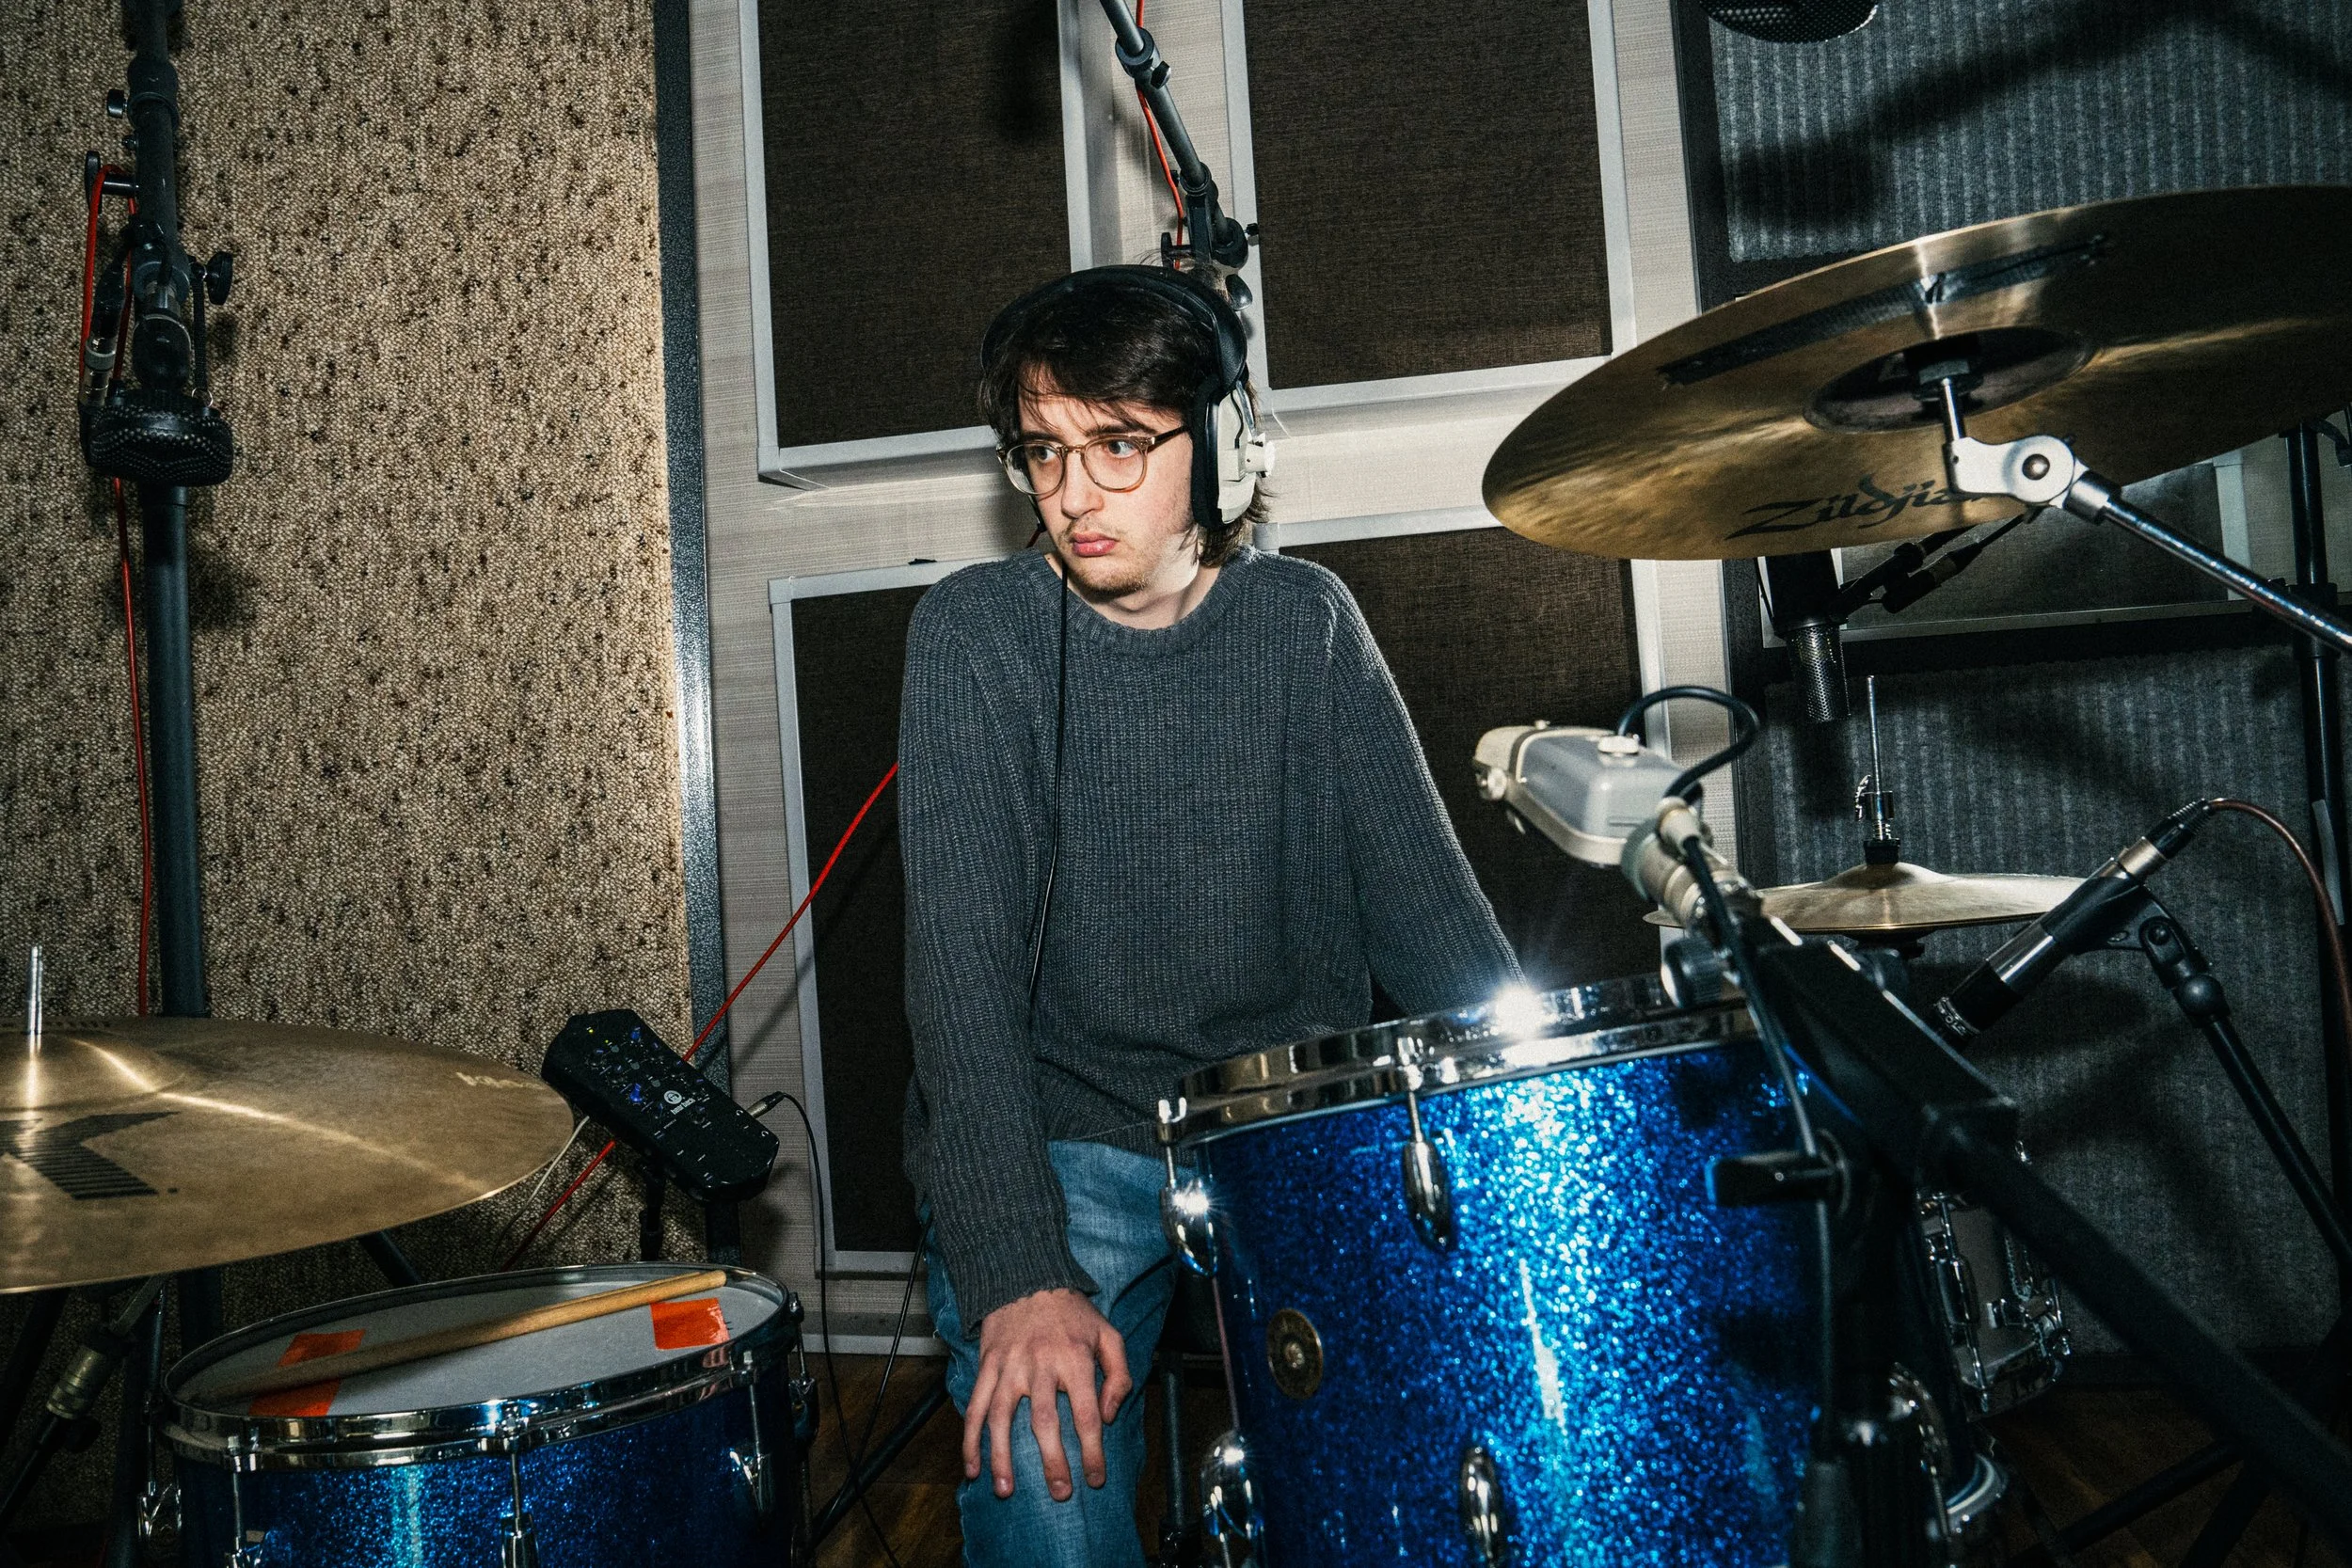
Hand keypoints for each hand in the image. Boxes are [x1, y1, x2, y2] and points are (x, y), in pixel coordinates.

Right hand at [963, 1287, 1131, 1501]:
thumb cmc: (1073, 1313)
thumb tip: (1108, 1416)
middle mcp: (1040, 1365)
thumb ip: (1118, 1375)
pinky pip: (976, 1406)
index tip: (1095, 1479)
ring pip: (1002, 1418)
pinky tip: (972, 1465)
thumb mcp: (1109, 1335)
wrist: (1027, 1277)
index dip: (1092, 1451)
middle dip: (1052, 1462)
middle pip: (1045, 1422)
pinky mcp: (987, 1366)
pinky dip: (970, 1438)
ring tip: (1005, 1489)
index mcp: (1074, 1359)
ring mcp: (1009, 1367)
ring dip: (1001, 1457)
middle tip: (1060, 1492)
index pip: (1086, 1415)